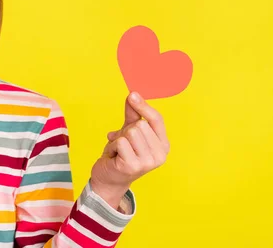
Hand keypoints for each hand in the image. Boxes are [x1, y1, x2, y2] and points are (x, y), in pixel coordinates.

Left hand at [90, 92, 169, 209]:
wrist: (109, 178)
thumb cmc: (121, 154)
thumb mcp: (129, 131)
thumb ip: (133, 114)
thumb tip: (133, 94)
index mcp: (163, 145)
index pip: (157, 119)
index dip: (143, 106)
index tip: (132, 95)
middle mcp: (160, 155)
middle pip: (140, 125)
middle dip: (126, 131)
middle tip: (123, 143)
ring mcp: (148, 162)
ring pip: (131, 132)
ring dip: (119, 139)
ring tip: (119, 150)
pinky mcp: (133, 166)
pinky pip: (121, 142)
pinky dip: (113, 146)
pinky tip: (115, 156)